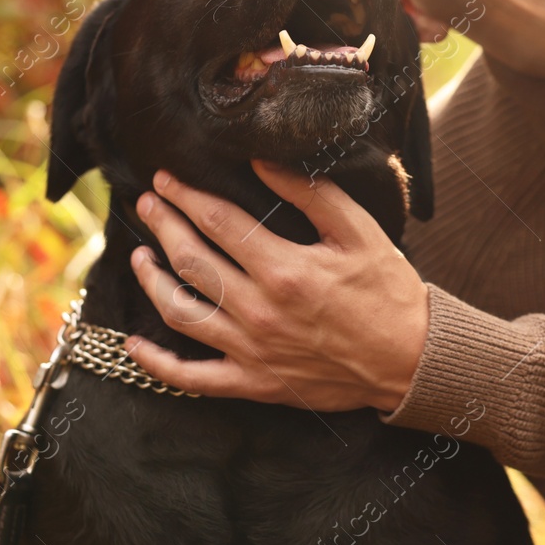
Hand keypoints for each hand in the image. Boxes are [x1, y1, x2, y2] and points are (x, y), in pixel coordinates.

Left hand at [125, 160, 430, 412]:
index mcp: (285, 268)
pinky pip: (191, 378)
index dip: (185, 196)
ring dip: (150, 282)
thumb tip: (261, 161)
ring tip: (138, 258)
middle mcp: (260, 310)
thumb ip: (309, 192)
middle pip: (190, 260)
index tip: (165, 179)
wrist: (410, 360)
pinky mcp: (253, 382)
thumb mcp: (359, 231)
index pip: (217, 222)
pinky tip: (134, 345)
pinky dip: (156, 363)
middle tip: (146, 204)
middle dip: (161, 226)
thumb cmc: (387, 291)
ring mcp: (252, 351)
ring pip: (180, 314)